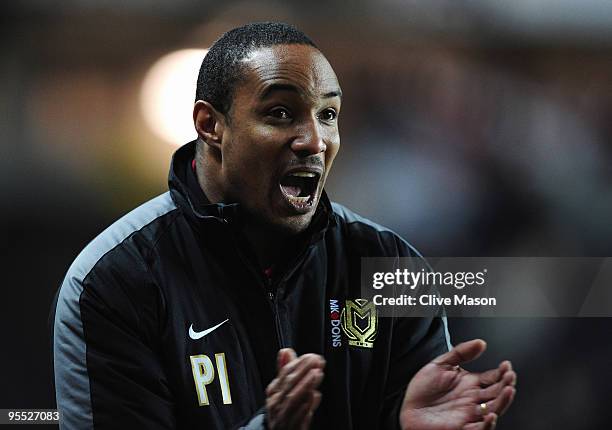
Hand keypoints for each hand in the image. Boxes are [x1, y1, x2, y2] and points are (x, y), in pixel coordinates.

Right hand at [265, 348, 324, 428]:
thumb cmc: (283, 410)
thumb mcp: (282, 390)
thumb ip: (285, 371)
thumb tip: (285, 351)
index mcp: (273, 392)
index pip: (284, 375)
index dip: (298, 364)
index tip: (312, 356)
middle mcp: (275, 404)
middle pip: (289, 385)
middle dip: (303, 371)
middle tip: (316, 361)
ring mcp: (282, 418)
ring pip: (292, 400)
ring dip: (305, 385)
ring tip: (316, 374)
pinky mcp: (291, 429)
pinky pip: (297, 418)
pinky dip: (305, 407)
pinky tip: (314, 397)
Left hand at [400, 339, 515, 429]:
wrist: (408, 410)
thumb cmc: (423, 390)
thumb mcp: (440, 365)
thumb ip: (460, 352)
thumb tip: (480, 343)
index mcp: (470, 385)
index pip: (492, 378)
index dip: (502, 373)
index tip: (506, 365)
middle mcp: (473, 400)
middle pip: (497, 393)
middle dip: (506, 384)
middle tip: (510, 376)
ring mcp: (469, 415)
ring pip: (493, 410)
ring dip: (503, 401)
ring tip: (508, 390)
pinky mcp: (462, 429)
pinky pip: (480, 429)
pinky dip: (487, 424)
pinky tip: (491, 415)